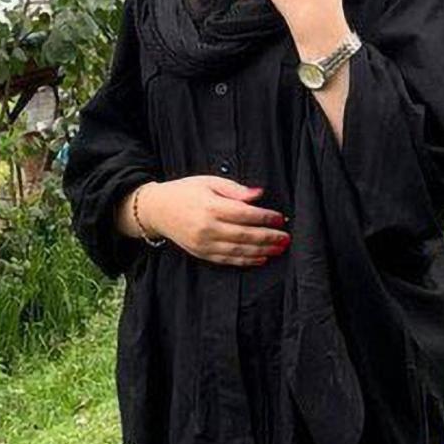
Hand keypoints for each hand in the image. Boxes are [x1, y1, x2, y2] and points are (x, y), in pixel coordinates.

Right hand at [144, 177, 290, 266]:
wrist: (157, 210)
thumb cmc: (186, 191)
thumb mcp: (209, 182)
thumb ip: (235, 190)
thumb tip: (259, 194)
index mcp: (210, 207)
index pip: (245, 214)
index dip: (265, 217)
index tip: (280, 218)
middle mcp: (207, 228)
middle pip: (245, 235)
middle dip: (268, 237)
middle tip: (286, 237)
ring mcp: (204, 243)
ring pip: (239, 251)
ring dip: (262, 251)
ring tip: (279, 249)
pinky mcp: (201, 253)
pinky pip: (227, 260)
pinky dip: (246, 261)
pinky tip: (260, 258)